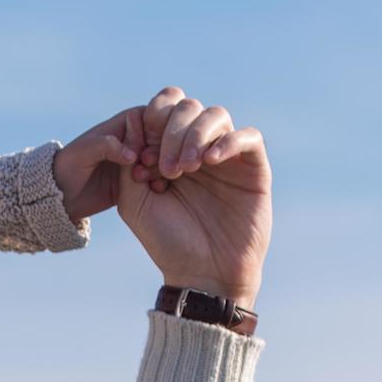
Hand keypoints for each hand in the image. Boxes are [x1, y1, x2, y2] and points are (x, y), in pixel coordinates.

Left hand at [52, 99, 164, 222]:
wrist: (62, 195)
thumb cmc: (67, 168)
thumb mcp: (83, 153)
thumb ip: (106, 146)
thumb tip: (133, 154)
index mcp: (126, 122)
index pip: (155, 116)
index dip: (161, 128)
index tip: (152, 149)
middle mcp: (138, 137)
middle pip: (165, 136)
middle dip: (167, 150)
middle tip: (158, 167)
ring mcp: (143, 159)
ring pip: (166, 157)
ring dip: (166, 167)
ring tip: (156, 181)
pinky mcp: (143, 179)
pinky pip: (160, 177)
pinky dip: (162, 182)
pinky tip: (158, 191)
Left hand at [114, 88, 269, 304]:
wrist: (202, 273)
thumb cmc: (166, 242)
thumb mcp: (133, 201)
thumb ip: (128, 161)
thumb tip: (132, 119)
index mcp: (169, 151)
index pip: (164, 110)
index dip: (152, 121)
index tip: (142, 157)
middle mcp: (198, 148)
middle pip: (189, 108)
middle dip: (172, 131)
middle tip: (167, 168)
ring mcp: (227, 157)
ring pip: (217, 116)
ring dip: (196, 135)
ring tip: (186, 167)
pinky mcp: (253, 168)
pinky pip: (249, 136)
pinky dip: (228, 141)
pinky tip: (210, 161)